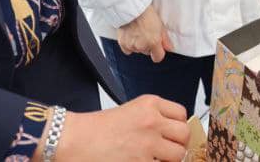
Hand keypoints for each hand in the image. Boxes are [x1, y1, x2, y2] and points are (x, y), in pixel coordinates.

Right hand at [50, 96, 188, 161]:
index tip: (172, 134)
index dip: (178, 127)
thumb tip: (172, 133)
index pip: (182, 115)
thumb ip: (153, 118)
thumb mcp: (130, 111)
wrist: (75, 140)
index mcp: (150, 104)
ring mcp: (148, 144)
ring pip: (178, 155)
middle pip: (184, 135)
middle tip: (166, 150)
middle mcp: (152, 121)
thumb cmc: (97, 128)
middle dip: (178, 144)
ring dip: (169, 159)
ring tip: (154, 158)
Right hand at [116, 5, 172, 62]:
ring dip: (138, 44)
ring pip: (138, 50)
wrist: (132, 7)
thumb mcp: (160, 25)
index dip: (158, 52)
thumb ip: (165, 40)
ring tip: (138, 32)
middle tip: (147, 33)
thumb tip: (169, 48)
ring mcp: (131, 45)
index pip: (158, 57)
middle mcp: (142, 46)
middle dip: (148, 45)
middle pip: (147, 52)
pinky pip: (128, 50)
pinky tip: (131, 36)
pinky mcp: (123, 43)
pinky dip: (129, 45)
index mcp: (153, 42)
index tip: (157, 47)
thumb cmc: (147, 14)